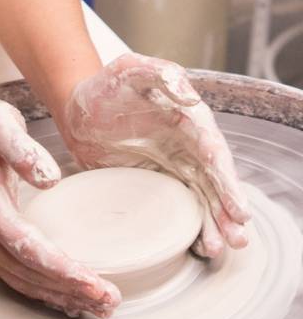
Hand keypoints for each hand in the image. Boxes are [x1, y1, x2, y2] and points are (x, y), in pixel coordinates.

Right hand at [0, 99, 120, 318]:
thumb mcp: (0, 124)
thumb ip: (22, 148)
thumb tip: (50, 179)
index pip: (28, 248)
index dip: (63, 270)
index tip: (95, 283)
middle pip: (28, 273)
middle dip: (70, 290)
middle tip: (110, 301)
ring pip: (23, 281)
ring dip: (61, 296)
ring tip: (99, 305)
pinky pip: (16, 277)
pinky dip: (44, 291)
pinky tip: (69, 298)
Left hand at [62, 52, 250, 257]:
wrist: (78, 107)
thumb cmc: (105, 84)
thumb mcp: (130, 70)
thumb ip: (159, 74)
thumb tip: (190, 96)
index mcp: (189, 119)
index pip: (214, 153)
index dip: (227, 181)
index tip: (239, 209)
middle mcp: (188, 145)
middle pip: (214, 182)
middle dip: (228, 211)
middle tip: (238, 238)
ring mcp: (174, 166)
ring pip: (202, 198)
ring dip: (214, 224)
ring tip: (219, 249)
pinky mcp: (157, 183)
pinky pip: (180, 207)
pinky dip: (192, 226)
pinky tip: (199, 246)